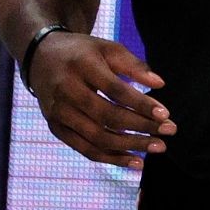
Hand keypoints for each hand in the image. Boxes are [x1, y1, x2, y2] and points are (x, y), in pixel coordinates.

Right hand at [28, 33, 175, 168]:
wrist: (40, 57)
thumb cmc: (82, 52)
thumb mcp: (107, 48)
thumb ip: (133, 65)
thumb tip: (160, 84)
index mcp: (81, 66)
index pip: (115, 90)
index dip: (141, 104)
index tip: (166, 114)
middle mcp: (66, 90)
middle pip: (107, 116)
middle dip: (141, 127)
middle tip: (169, 132)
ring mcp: (58, 112)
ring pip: (97, 137)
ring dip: (130, 146)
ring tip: (157, 148)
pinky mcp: (55, 127)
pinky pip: (85, 149)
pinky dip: (111, 158)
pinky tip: (134, 161)